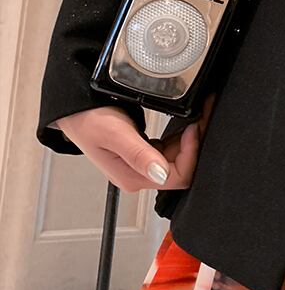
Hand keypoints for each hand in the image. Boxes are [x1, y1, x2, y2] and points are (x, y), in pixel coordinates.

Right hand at [54, 93, 215, 192]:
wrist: (75, 110)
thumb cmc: (89, 120)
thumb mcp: (115, 134)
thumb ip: (139, 154)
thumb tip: (160, 174)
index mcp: (134, 178)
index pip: (177, 177)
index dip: (190, 154)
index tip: (193, 129)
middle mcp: (141, 176)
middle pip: (182, 167)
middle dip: (195, 143)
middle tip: (202, 116)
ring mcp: (143, 165)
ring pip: (179, 157)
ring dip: (191, 137)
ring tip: (199, 114)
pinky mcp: (146, 154)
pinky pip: (172, 148)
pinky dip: (182, 135)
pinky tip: (187, 121)